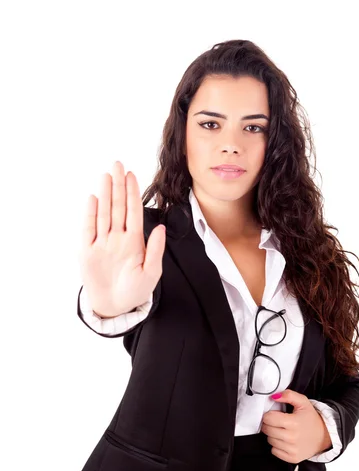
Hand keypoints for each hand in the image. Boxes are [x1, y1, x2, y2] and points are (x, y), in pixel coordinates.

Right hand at [79, 160, 165, 317]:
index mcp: (134, 240)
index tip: (132, 175)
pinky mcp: (87, 251)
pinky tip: (93, 198)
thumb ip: (155, 250)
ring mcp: (102, 242)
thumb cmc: (135, 290)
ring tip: (106, 176)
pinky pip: (88, 229)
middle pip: (117, 207)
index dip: (132, 193)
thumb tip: (159, 227)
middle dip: (117, 186)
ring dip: (105, 194)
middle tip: (117, 164)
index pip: (133, 211)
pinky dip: (90, 214)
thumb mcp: (151, 272)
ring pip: (103, 213)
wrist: (115, 306)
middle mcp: (117, 237)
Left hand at [260, 389, 332, 462]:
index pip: (268, 418)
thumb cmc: (311, 418)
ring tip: (283, 431)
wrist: (324, 437)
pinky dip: (277, 445)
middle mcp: (292, 438)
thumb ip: (288, 395)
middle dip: (269, 424)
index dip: (269, 415)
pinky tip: (285, 440)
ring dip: (273, 435)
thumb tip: (273, 396)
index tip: (275, 414)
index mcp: (294, 422)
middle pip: (267, 429)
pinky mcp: (292, 458)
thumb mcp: (303, 402)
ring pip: (269, 440)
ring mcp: (292, 449)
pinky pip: (274, 451)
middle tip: (278, 422)